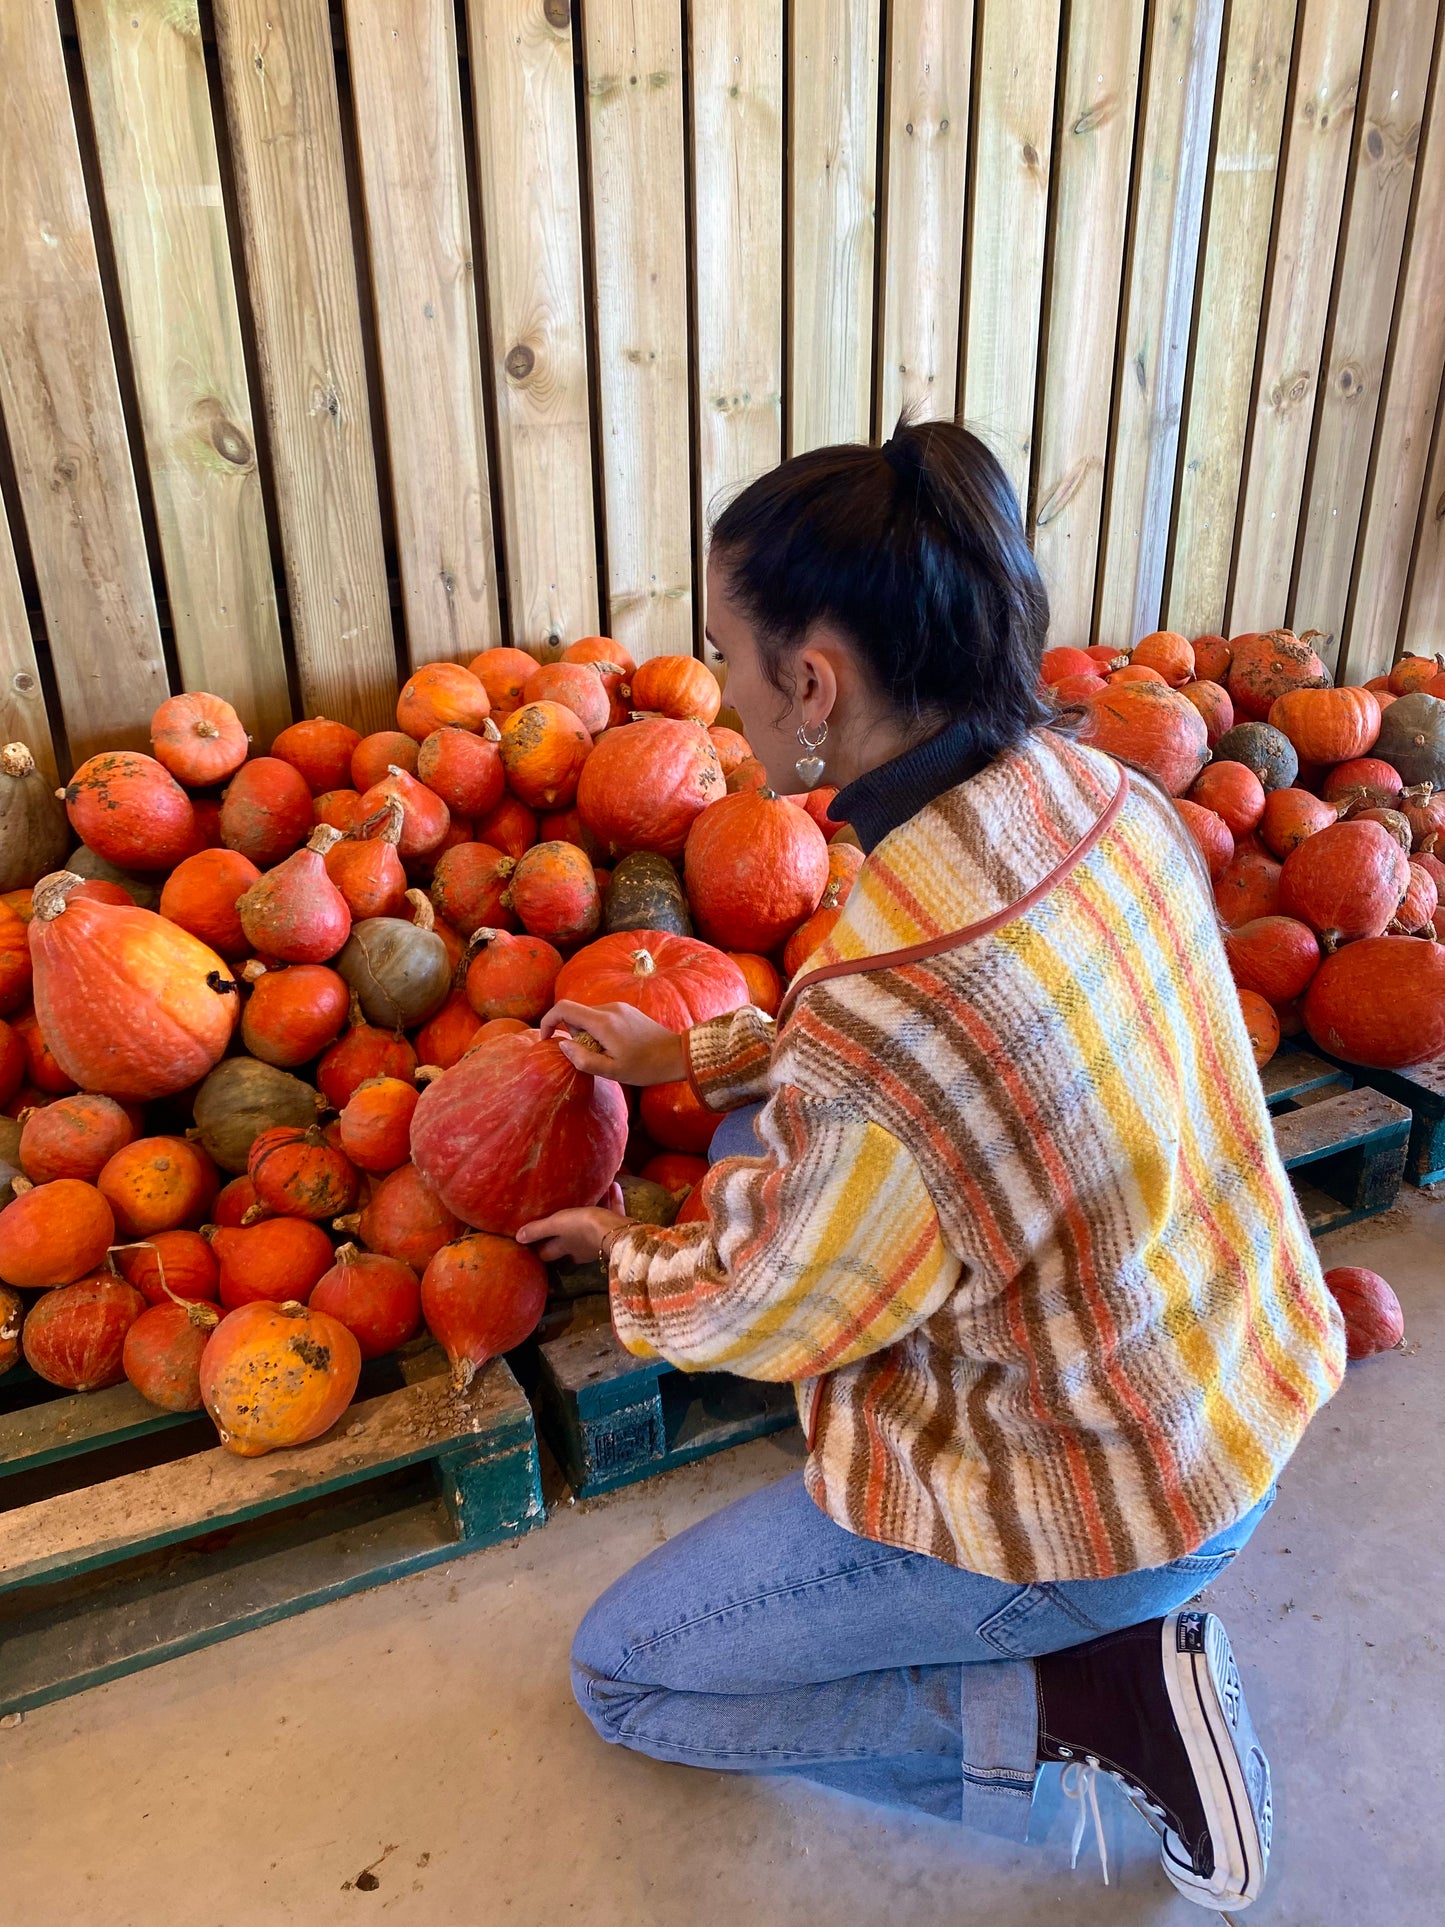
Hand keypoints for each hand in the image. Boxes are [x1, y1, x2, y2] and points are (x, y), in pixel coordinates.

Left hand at [516, 1205, 629, 1263]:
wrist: (618, 1231)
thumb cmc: (583, 1227)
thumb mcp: (556, 1224)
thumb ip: (538, 1230)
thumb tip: (518, 1237)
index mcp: (565, 1247)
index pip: (547, 1253)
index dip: (538, 1248)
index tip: (531, 1242)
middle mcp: (582, 1247)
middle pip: (569, 1243)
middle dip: (563, 1235)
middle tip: (557, 1218)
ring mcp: (601, 1238)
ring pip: (593, 1226)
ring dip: (590, 1213)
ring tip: (587, 1197)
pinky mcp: (618, 1228)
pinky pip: (614, 1212)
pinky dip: (612, 1200)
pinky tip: (613, 1185)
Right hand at [540, 1000, 686, 1086]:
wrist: (677, 1055)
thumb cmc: (645, 1067)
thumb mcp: (612, 1071)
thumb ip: (583, 1059)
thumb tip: (562, 1045)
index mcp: (602, 1022)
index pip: (563, 1008)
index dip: (548, 1021)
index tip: (546, 1040)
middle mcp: (609, 1008)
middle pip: (575, 1013)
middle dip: (572, 1034)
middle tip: (589, 1056)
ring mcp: (619, 1007)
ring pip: (589, 1016)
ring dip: (586, 1034)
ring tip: (605, 1054)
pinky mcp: (626, 1010)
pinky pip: (602, 1016)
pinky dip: (598, 1030)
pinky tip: (614, 1047)